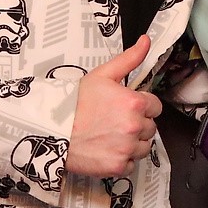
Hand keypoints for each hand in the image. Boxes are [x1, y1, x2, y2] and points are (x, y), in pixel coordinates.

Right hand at [67, 35, 163, 177]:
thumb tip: (146, 41)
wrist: (52, 128)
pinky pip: (131, 164)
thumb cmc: (74, 102)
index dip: (142, 106)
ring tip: (111, 136)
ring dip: (133, 143)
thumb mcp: (102, 75)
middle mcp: (135, 126)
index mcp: (134, 103)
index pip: (155, 107)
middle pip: (150, 127)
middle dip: (137, 124)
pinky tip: (107, 149)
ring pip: (144, 147)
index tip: (127, 108)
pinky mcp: (118, 166)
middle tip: (114, 121)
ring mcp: (127, 148)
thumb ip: (129, 59)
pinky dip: (122, 159)